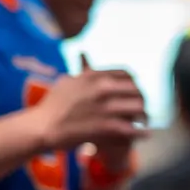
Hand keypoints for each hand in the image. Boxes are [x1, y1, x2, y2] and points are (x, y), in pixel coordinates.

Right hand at [32, 56, 146, 150]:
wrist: (43, 126)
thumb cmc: (52, 106)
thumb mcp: (67, 81)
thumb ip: (82, 70)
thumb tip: (85, 54)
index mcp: (94, 75)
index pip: (126, 73)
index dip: (134, 83)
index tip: (135, 90)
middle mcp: (102, 88)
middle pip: (136, 89)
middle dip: (141, 99)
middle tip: (141, 108)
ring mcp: (105, 107)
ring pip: (139, 108)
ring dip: (143, 116)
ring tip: (143, 122)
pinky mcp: (106, 125)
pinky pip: (133, 128)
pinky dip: (141, 133)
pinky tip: (146, 135)